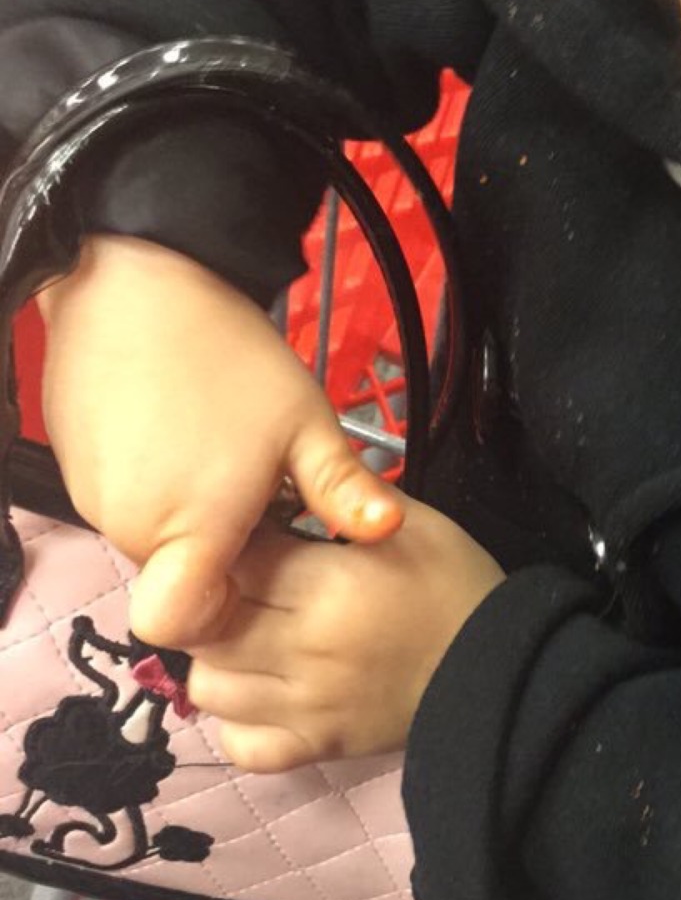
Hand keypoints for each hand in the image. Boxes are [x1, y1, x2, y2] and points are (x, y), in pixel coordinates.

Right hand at [39, 235, 403, 649]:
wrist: (135, 276)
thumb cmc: (230, 352)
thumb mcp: (303, 419)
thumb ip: (341, 487)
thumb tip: (389, 530)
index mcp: (189, 529)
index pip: (177, 623)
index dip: (214, 614)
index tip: (248, 570)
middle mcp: (128, 525)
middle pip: (170, 578)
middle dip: (212, 553)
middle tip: (249, 493)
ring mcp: (90, 495)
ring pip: (146, 537)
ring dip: (181, 516)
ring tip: (214, 454)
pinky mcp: (70, 464)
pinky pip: (118, 500)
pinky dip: (148, 485)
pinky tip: (176, 434)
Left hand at [185, 492, 505, 771]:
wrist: (506, 671)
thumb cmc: (456, 587)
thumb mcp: (409, 526)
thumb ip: (342, 503)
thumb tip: (279, 484)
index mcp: (331, 586)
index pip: (233, 559)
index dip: (227, 542)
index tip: (244, 536)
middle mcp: (306, 649)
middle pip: (208, 623)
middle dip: (213, 599)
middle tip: (243, 587)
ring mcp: (307, 707)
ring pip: (210, 686)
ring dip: (219, 659)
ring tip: (248, 638)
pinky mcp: (318, 747)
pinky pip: (241, 746)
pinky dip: (236, 724)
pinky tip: (260, 694)